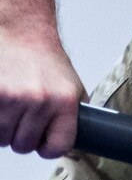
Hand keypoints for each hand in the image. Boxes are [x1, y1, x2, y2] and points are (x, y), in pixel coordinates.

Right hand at [0, 28, 83, 157]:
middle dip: (21, 136)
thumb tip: (75, 143)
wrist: (22, 32)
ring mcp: (11, 97)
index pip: (58, 147)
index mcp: (65, 101)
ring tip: (10, 109)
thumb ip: (73, 116)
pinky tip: (1, 105)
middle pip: (24, 145)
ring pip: (2, 139)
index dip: (48, 147)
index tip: (43, 142)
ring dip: (3, 129)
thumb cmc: (45, 60)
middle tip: (22, 117)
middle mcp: (39, 100)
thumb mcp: (72, 87)